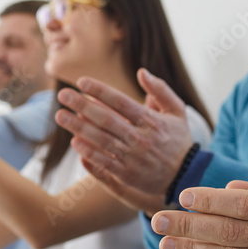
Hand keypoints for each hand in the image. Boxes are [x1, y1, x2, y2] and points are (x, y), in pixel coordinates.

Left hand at [56, 69, 193, 206]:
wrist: (186, 176)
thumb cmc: (179, 140)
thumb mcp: (177, 112)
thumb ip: (161, 90)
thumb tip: (141, 72)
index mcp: (151, 121)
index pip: (121, 101)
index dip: (100, 91)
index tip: (81, 82)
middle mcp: (140, 138)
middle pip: (106, 119)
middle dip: (82, 106)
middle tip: (63, 95)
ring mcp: (132, 158)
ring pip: (101, 140)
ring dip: (79, 127)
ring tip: (61, 116)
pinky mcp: (127, 174)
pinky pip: (103, 162)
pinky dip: (88, 152)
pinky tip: (75, 142)